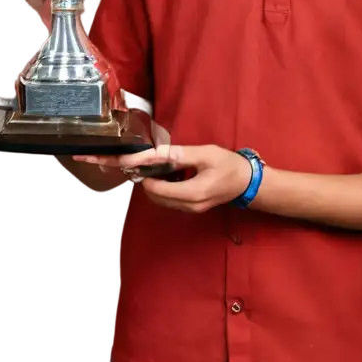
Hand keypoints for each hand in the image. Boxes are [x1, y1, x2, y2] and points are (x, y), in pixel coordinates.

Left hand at [75, 144, 252, 212]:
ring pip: (157, 196)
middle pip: (152, 193)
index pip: (156, 185)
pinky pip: (166, 197)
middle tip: (114, 162)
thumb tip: (156, 152)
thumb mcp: (205, 154)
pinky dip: (156, 184)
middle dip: (135, 177)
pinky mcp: (189, 206)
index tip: (116, 163)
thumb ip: (179, 155)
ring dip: (145, 181)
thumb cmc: (228, 165)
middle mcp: (187, 204)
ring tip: (131, 164)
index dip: (136, 172)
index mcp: (192, 192)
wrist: (248, 183)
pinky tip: (153, 171)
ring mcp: (188, 208)